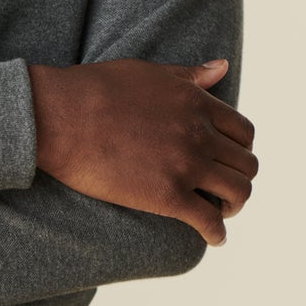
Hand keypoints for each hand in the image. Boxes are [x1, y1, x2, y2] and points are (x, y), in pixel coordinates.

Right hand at [27, 56, 257, 246]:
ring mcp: (186, 166)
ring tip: (220, 212)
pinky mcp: (167, 196)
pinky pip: (209, 221)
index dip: (240, 149)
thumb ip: (190, 75)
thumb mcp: (150, 71)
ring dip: (234, 205)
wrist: (59, 116)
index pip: (243, 132)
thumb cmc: (96, 89)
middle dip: (238, 178)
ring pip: (238, 193)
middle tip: (222, 189)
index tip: (227, 159)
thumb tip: (223, 67)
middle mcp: (199, 134)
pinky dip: (218, 234)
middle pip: (246, 164)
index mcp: (197, 104)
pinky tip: (213, 238)